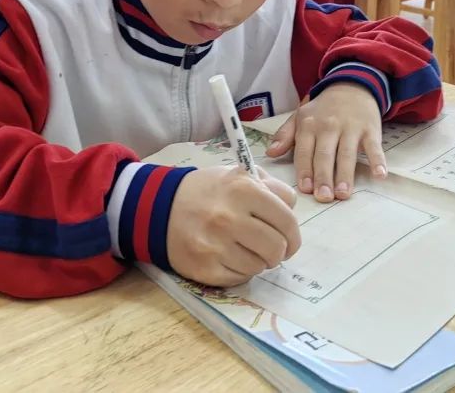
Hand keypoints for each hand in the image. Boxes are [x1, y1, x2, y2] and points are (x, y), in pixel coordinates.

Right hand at [166, 166, 300, 286]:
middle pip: (277, 247)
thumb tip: (291, 209)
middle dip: (279, 251)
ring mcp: (215, 244)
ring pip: (260, 266)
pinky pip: (240, 278)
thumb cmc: (208, 191)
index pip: (287, 220)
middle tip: (272, 249)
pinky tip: (230, 257)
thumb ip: (271, 188)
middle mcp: (229, 216)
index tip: (288, 239)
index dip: (293, 234)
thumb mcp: (239, 175)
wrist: (161, 207)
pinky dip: (240, 271)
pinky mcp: (204, 267)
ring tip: (246, 250)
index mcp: (244, 189)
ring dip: (258, 261)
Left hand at [265, 82, 384, 202]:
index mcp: (308, 125)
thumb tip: (270, 153)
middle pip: (325, 155)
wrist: (352, 86)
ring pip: (347, 154)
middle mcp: (328, 126)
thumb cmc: (323, 108)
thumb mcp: (300, 116)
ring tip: (343, 194)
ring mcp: (350, 128)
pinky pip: (374, 147)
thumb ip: (285, 135)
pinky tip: (379, 175)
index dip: (304, 170)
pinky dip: (377, 161)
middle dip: (323, 177)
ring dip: (345, 175)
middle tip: (323, 197)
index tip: (305, 189)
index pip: (304, 151)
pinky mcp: (370, 129)